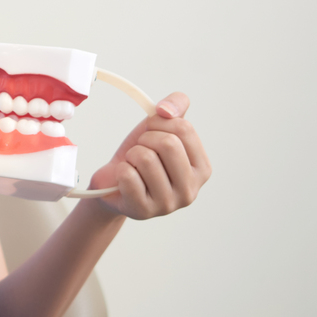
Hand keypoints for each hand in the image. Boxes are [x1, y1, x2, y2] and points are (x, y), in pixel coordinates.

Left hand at [86, 93, 209, 219]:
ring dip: (132, 155)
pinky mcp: (144, 210)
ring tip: (134, 166)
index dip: (159, 123)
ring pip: (146, 158)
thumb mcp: (160, 126)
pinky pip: (128, 175)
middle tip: (140, 150)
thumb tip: (166, 110)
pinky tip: (125, 180)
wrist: (114, 182)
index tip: (151, 132)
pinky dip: (121, 170)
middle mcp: (191, 190)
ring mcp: (169, 204)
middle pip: (168, 143)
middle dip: (145, 140)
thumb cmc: (141, 155)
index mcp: (202, 168)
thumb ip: (175, 106)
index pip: (184, 129)